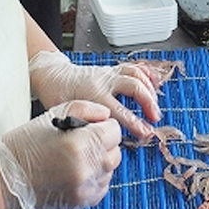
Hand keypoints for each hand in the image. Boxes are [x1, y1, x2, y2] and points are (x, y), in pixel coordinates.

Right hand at [0, 101, 121, 208]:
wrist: (2, 179)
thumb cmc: (22, 145)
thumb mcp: (52, 115)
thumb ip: (85, 109)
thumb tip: (105, 114)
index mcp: (80, 144)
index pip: (114, 131)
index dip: (104, 126)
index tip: (93, 127)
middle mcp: (86, 168)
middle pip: (116, 151)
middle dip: (104, 144)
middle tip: (85, 141)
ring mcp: (84, 188)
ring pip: (110, 170)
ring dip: (100, 162)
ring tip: (78, 157)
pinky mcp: (80, 202)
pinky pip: (102, 187)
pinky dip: (95, 179)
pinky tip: (76, 171)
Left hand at [29, 51, 161, 139]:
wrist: (53, 76)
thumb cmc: (58, 95)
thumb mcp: (67, 113)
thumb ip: (85, 125)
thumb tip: (102, 141)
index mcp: (93, 93)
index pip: (119, 110)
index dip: (135, 123)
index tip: (145, 133)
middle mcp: (104, 81)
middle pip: (134, 87)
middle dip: (148, 103)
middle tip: (154, 118)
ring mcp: (109, 73)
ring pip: (136, 75)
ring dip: (150, 90)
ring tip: (156, 105)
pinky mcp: (112, 70)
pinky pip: (133, 67)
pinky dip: (147, 74)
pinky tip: (155, 84)